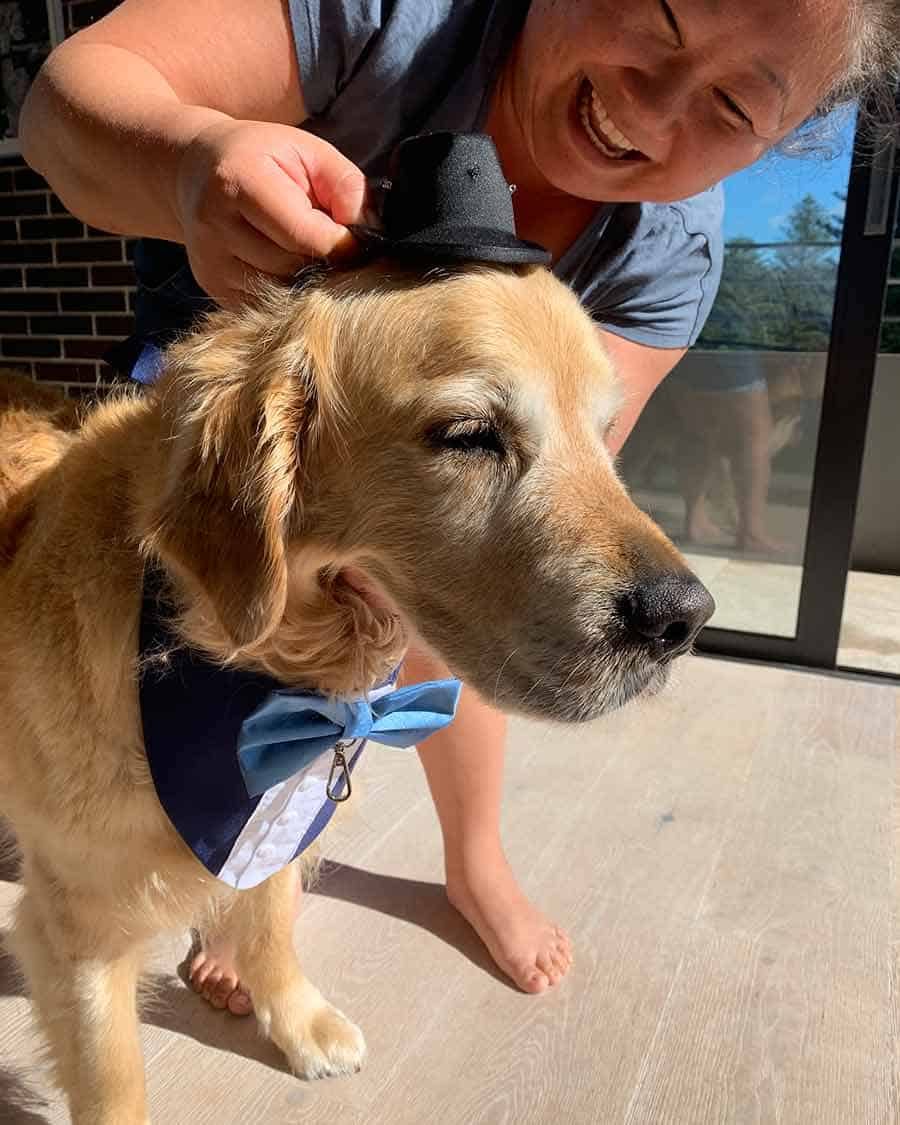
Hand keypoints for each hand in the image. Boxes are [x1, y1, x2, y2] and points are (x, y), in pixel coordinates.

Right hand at [175, 119, 366, 305]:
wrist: (193, 170)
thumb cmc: (261, 156)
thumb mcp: (307, 151)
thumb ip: (344, 185)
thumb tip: (368, 232)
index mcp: (240, 181)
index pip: (305, 236)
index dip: (341, 244)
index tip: (356, 240)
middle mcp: (215, 224)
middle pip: (293, 267)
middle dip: (323, 261)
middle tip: (333, 246)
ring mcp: (210, 260)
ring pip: (280, 291)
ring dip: (305, 279)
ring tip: (308, 254)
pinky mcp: (211, 285)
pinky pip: (264, 304)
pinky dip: (284, 291)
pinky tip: (286, 267)